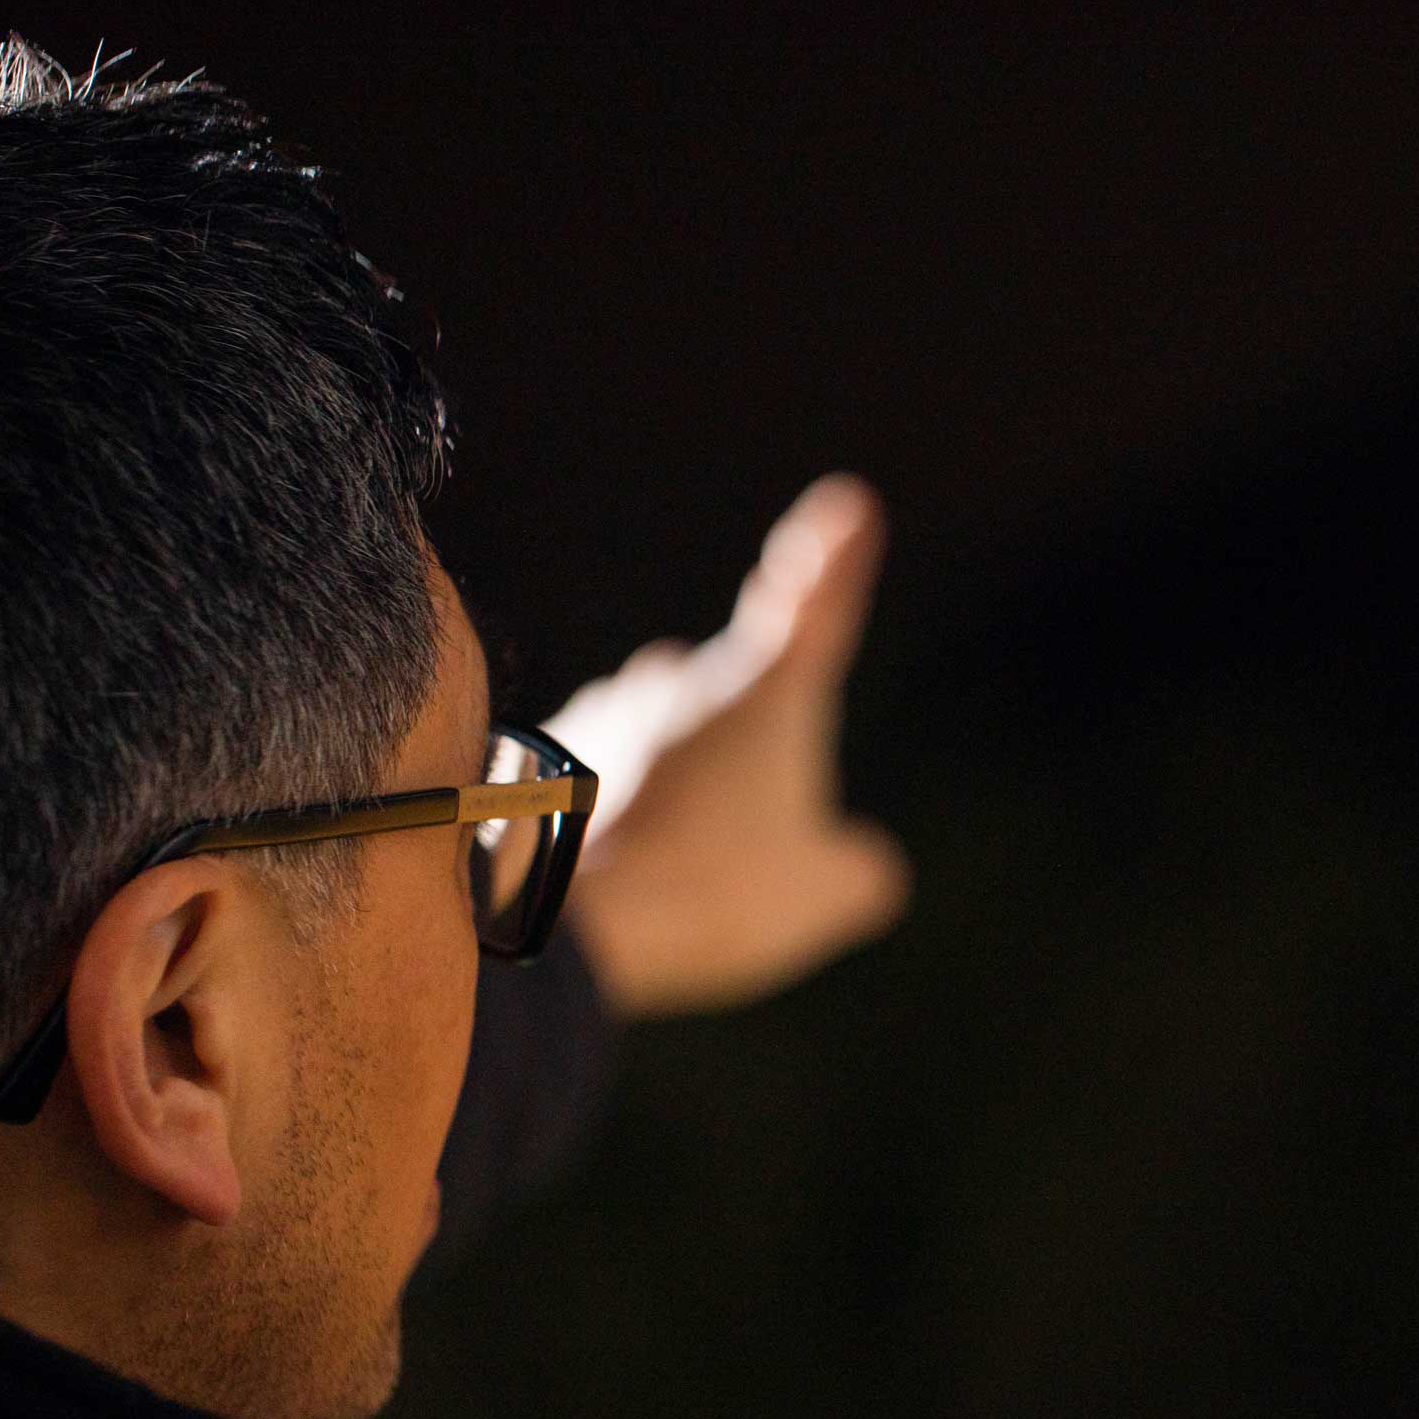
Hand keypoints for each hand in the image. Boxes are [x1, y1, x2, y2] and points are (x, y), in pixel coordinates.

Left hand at [545, 474, 909, 1017]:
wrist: (560, 913)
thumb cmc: (707, 889)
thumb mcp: (818, 894)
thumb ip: (858, 868)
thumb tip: (868, 866)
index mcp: (766, 690)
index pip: (815, 609)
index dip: (836, 561)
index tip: (850, 505)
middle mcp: (683, 677)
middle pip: (742, 721)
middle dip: (751, 778)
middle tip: (743, 860)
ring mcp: (610, 706)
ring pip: (670, 754)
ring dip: (681, 806)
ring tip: (672, 883)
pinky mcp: (550, 748)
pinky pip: (606, 782)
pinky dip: (620, 824)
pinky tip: (614, 886)